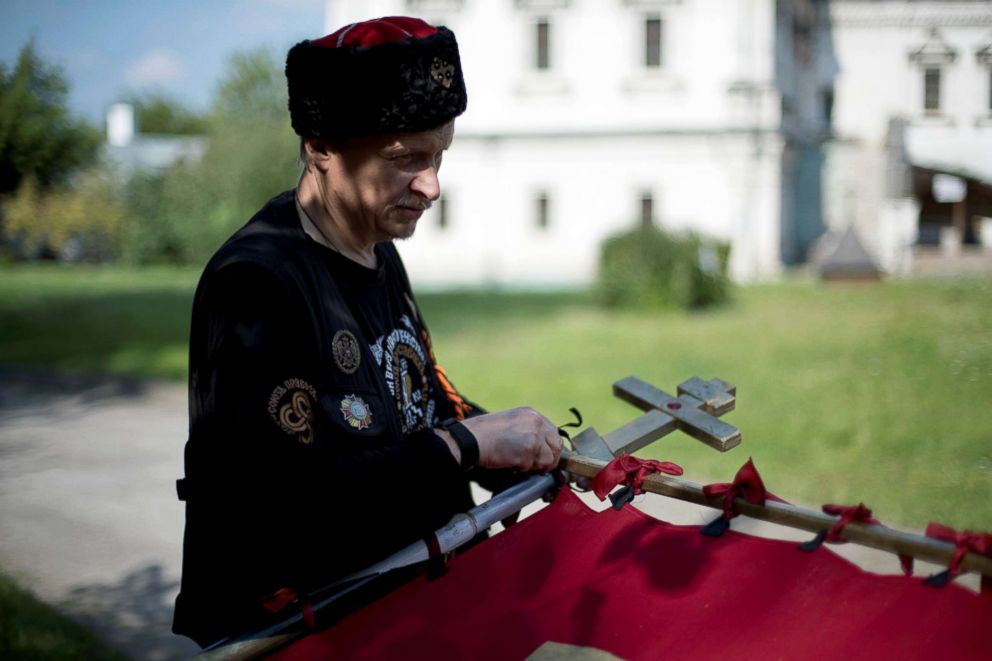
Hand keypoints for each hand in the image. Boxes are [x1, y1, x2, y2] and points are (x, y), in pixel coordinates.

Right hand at [438, 407, 561, 472]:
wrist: (471, 439)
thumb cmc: (484, 434)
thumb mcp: (510, 423)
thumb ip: (528, 430)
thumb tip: (541, 448)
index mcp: (531, 413)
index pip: (553, 432)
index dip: (550, 448)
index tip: (545, 457)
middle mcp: (536, 422)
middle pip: (556, 446)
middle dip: (549, 459)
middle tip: (537, 466)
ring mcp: (534, 436)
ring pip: (549, 459)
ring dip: (535, 466)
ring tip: (518, 463)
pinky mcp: (529, 450)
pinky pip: (535, 467)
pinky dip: (524, 469)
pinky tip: (511, 463)